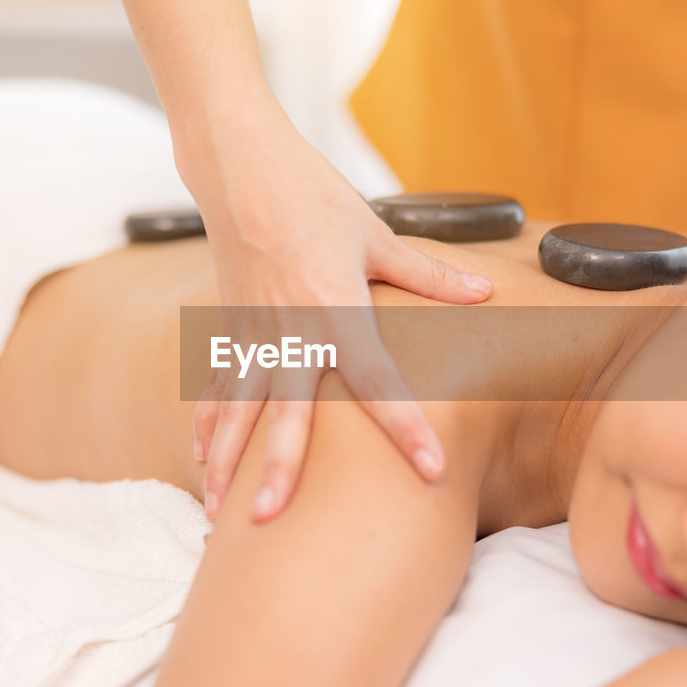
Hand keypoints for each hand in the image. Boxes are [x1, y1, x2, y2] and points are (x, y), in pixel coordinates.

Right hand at [183, 108, 491, 523]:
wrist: (242, 166)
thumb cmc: (313, 195)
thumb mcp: (376, 234)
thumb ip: (428, 276)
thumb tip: (484, 294)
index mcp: (336, 307)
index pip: (377, 378)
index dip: (406, 424)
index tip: (430, 467)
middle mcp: (290, 330)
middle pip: (287, 411)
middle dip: (280, 468)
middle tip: (272, 519)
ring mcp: (253, 332)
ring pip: (239, 410)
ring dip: (227, 463)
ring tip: (217, 513)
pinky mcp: (230, 327)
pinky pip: (218, 386)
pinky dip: (209, 426)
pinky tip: (202, 463)